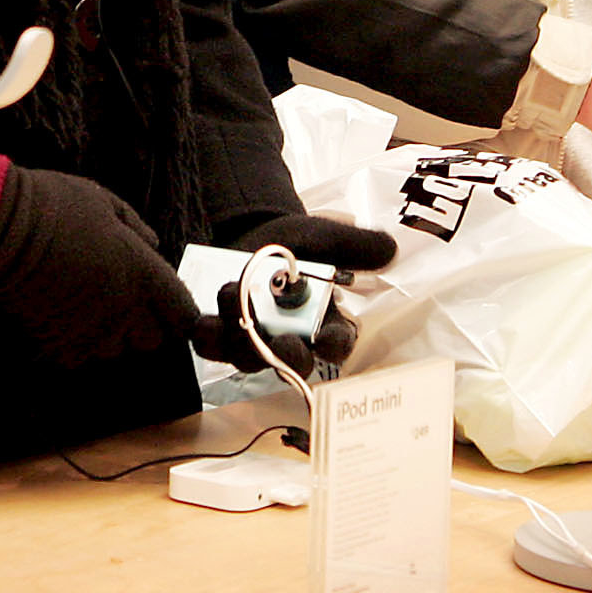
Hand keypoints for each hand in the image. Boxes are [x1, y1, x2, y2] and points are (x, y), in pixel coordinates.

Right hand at [0, 167, 198, 367]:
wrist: (1, 227)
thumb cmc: (53, 204)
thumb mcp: (104, 201)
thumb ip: (136, 228)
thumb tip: (153, 244)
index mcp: (142, 272)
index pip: (183, 316)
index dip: (176, 312)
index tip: (164, 303)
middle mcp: (123, 308)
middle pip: (152, 342)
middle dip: (144, 326)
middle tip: (123, 302)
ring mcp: (90, 330)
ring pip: (115, 352)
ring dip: (109, 336)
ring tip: (88, 308)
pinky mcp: (58, 342)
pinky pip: (80, 357)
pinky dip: (75, 344)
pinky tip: (62, 317)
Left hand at [194, 214, 395, 376]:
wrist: (252, 231)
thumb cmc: (295, 241)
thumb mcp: (324, 235)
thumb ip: (353, 245)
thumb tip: (388, 248)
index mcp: (323, 322)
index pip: (336, 343)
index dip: (334, 346)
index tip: (328, 340)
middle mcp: (290, 339)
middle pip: (292, 361)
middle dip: (287, 355)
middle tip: (283, 341)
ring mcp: (254, 339)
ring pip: (250, 356)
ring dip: (242, 335)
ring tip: (232, 295)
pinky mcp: (221, 333)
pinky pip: (213, 346)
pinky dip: (208, 337)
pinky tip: (203, 323)